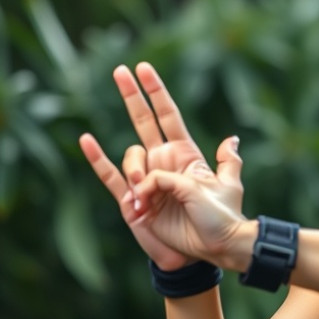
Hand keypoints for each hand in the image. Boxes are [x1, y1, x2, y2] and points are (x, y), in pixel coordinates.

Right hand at [79, 62, 243, 269]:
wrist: (207, 249)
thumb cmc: (219, 219)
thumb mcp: (230, 186)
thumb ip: (229, 162)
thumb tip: (232, 138)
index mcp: (185, 155)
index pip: (168, 117)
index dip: (157, 93)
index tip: (145, 69)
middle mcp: (162, 162)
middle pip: (143, 121)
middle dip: (132, 96)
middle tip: (120, 70)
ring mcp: (145, 180)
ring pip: (132, 156)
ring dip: (138, 170)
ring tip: (146, 195)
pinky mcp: (132, 201)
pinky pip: (110, 176)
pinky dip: (98, 158)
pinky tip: (87, 140)